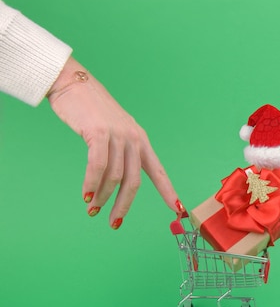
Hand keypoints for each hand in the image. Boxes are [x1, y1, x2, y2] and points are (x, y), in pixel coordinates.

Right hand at [47, 57, 183, 228]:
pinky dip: (92, 184)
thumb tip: (116, 180)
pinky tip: (86, 195)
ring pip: (115, 176)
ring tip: (93, 209)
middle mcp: (133, 139)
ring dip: (103, 197)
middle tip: (114, 223)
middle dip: (124, 206)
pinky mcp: (99, 133)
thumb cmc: (91, 111)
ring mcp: (117, 135)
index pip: (158, 171)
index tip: (178, 210)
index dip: (168, 191)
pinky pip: (97, 166)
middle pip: (135, 181)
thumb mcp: (114, 132)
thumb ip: (120, 152)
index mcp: (141, 140)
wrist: (74, 83)